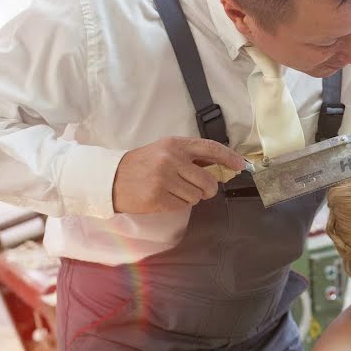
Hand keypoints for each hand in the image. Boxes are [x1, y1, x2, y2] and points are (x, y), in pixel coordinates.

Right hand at [112, 137, 245, 213]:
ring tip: (172, 190)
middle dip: (208, 189)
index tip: (240, 166)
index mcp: (175, 144)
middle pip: (208, 181)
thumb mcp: (165, 152)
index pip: (210, 148)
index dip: (229, 158)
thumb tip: (221, 166)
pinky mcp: (158, 198)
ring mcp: (164, 179)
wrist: (110, 179)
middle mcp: (171, 159)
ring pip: (197, 196)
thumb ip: (191, 157)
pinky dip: (178, 204)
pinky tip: (164, 197)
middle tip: (198, 189)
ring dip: (190, 197)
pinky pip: (183, 206)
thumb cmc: (142, 165)